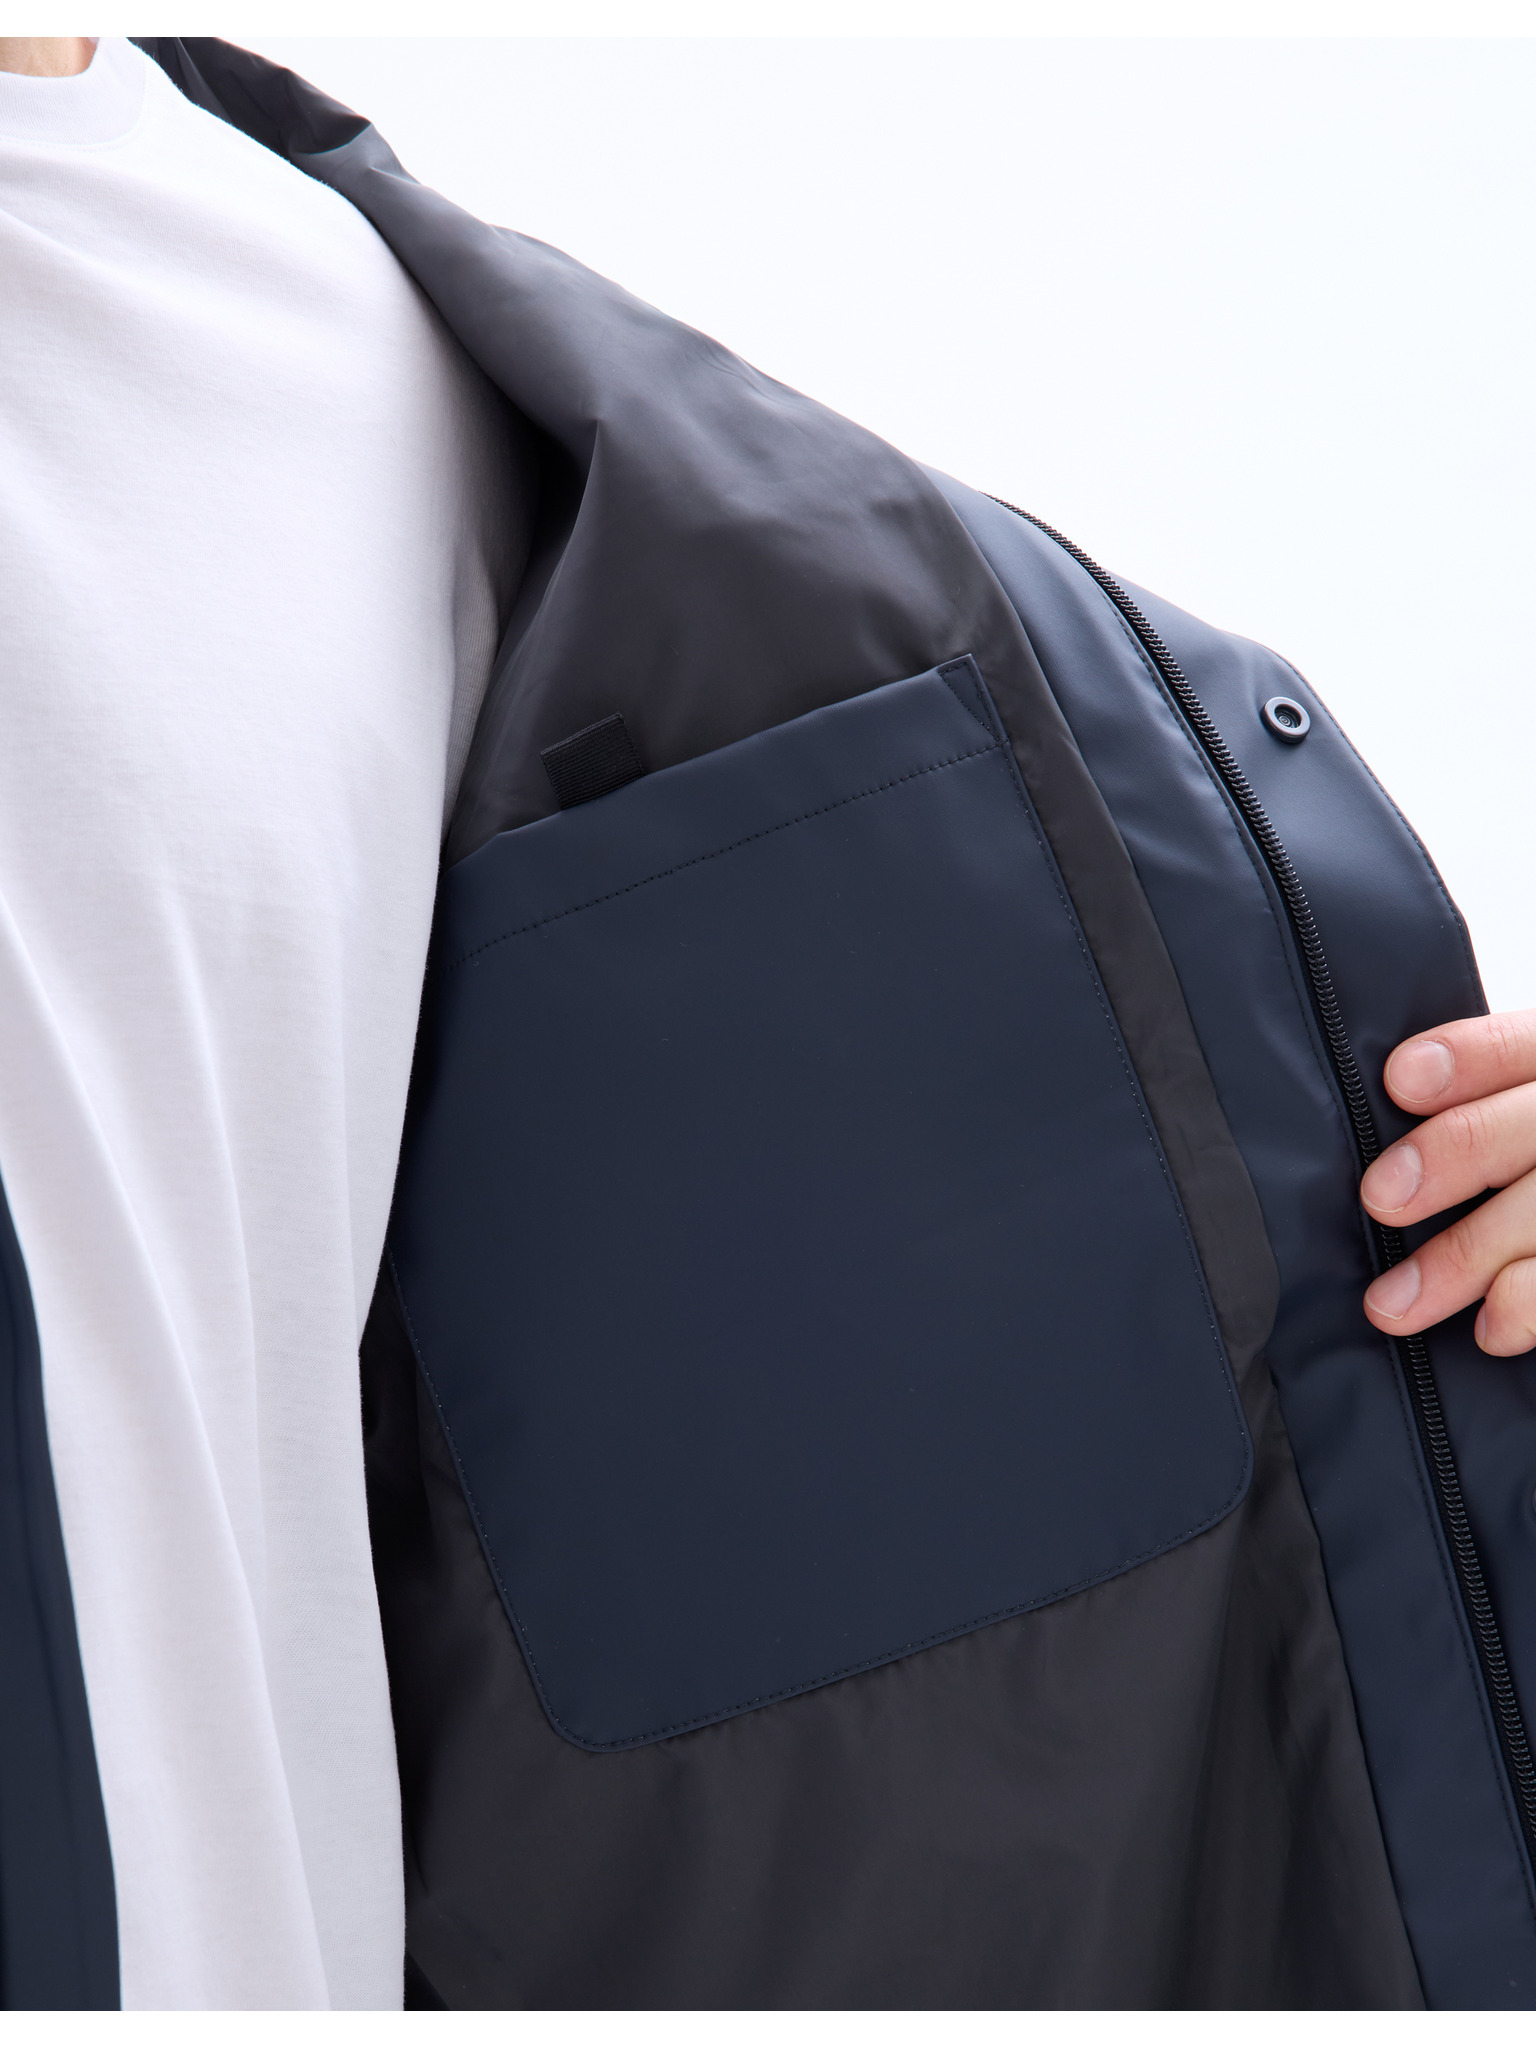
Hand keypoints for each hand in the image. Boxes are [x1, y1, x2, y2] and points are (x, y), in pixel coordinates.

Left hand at [1360, 1011, 1535, 1354]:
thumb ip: (1471, 1113)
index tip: (1399, 1081)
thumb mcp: (1515, 1116)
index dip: (1465, 1059)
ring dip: (1465, 1258)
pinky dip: (1530, 1305)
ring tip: (1391, 1305)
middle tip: (1380, 1199)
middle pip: (1532, 1125)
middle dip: (1453, 1155)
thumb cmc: (1525, 1162)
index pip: (1519, 1047)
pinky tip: (1490, 1328)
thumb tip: (1382, 1113)